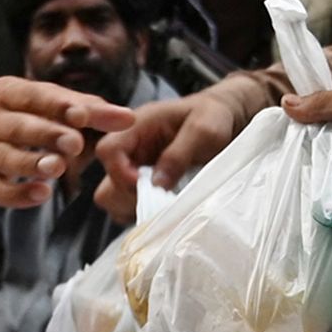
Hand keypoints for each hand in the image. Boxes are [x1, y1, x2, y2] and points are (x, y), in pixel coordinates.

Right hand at [0, 78, 130, 211]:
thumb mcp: (27, 96)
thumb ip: (73, 105)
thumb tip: (121, 116)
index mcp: (7, 93)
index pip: (35, 96)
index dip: (60, 106)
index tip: (86, 114)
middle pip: (20, 127)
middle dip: (47, 134)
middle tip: (76, 143)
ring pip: (5, 158)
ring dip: (31, 164)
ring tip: (56, 168)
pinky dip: (16, 194)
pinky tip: (40, 194)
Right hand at [94, 74, 263, 217]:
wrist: (225, 120)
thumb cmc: (213, 117)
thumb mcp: (203, 131)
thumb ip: (178, 154)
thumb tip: (157, 184)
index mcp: (137, 127)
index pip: (108, 150)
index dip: (121, 173)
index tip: (147, 186)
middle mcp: (130, 149)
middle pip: (105, 180)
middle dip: (128, 196)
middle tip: (159, 200)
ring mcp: (134, 168)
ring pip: (112, 198)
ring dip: (132, 207)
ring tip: (162, 205)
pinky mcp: (142, 186)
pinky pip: (126, 207)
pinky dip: (139, 213)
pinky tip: (163, 208)